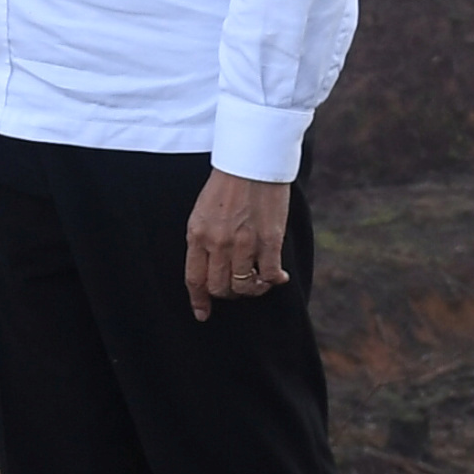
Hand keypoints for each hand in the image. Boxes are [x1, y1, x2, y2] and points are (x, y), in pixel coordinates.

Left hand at [183, 171, 293, 321]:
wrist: (252, 160)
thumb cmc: (228, 183)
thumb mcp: (203, 210)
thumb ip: (204, 238)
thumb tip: (211, 265)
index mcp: (197, 234)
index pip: (194, 278)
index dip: (199, 301)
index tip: (203, 313)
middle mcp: (217, 242)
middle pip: (219, 287)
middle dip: (228, 294)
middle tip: (238, 286)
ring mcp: (243, 243)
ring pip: (244, 286)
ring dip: (253, 289)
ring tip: (260, 281)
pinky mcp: (268, 240)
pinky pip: (269, 275)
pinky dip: (274, 281)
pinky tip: (279, 277)